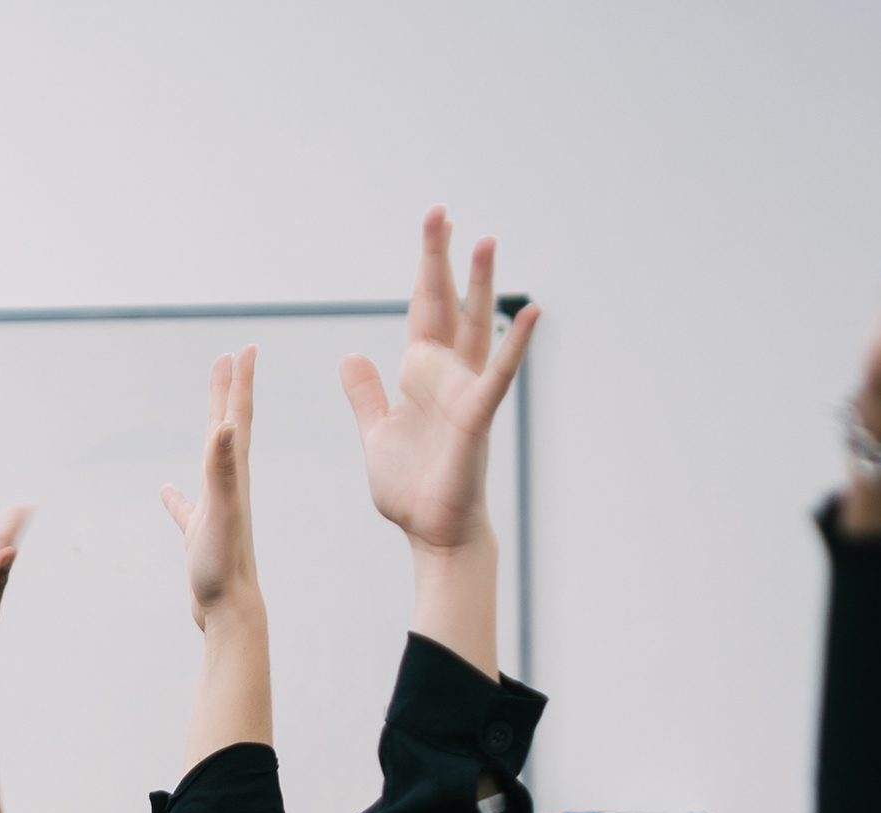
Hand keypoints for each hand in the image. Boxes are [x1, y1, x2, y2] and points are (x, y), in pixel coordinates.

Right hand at [160, 348, 260, 630]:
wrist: (231, 611)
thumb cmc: (226, 564)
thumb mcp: (222, 511)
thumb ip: (221, 468)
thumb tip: (222, 426)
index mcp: (233, 475)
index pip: (236, 418)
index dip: (239, 382)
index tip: (243, 349)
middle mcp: (228, 487)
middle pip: (228, 428)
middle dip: (228, 392)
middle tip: (229, 358)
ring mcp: (216, 509)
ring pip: (211, 460)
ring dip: (210, 431)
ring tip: (210, 411)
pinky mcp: (202, 534)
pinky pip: (187, 506)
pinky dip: (177, 495)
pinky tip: (167, 490)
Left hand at [339, 213, 535, 558]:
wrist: (432, 531)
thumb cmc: (412, 488)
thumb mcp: (377, 432)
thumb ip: (367, 393)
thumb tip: (351, 355)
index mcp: (421, 374)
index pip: (424, 309)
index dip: (427, 268)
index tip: (433, 225)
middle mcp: (447, 374)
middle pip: (446, 304)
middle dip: (443, 260)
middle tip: (442, 213)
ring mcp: (465, 392)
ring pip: (476, 327)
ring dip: (480, 285)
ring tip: (486, 241)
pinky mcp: (476, 417)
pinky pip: (498, 374)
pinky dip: (514, 343)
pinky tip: (529, 312)